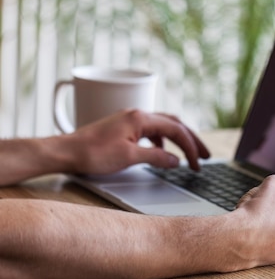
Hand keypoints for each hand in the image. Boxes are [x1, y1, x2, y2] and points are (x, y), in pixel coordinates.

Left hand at [66, 109, 209, 174]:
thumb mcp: (129, 158)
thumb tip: (175, 161)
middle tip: (206, 155)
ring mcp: (130, 119)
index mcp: (141, 118)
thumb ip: (156, 158)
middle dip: (191, 140)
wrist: (65, 152)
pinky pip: (150, 130)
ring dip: (178, 140)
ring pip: (163, 126)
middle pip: (174, 124)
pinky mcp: (123, 127)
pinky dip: (161, 141)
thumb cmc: (92, 154)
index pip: (176, 130)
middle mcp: (138, 114)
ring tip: (188, 155)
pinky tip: (160, 153)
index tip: (197, 164)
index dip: (190, 147)